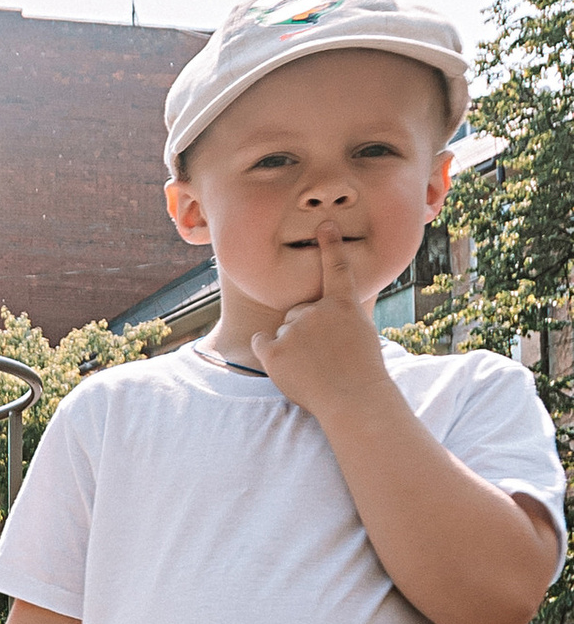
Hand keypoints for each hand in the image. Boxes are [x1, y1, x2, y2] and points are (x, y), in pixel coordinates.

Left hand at [249, 219, 388, 421]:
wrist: (355, 400)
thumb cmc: (362, 372)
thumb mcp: (362, 335)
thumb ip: (341, 318)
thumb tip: (324, 314)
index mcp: (342, 305)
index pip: (335, 268)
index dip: (330, 245)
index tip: (325, 224)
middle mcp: (316, 310)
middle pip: (299, 313)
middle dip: (307, 331)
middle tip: (326, 357)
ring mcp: (294, 329)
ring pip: (284, 331)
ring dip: (293, 347)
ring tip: (315, 368)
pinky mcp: (275, 350)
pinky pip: (262, 344)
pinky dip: (269, 354)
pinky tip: (288, 367)